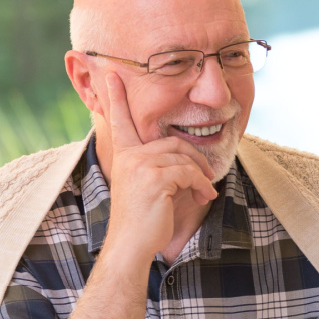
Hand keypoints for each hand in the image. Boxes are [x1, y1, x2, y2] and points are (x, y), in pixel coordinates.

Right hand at [101, 73, 216, 261]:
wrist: (132, 245)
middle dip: (195, 161)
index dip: (117, 97)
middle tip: (205, 181)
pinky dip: (201, 185)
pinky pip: (189, 172)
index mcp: (124, 156)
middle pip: (174, 142)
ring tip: (203, 194)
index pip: (121, 121)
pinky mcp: (154, 177)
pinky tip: (203, 198)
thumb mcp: (149, 187)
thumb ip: (159, 167)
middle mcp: (129, 156)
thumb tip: (188, 161)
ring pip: (184, 157)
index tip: (113, 73)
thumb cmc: (144, 220)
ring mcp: (140, 165)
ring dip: (200, 177)